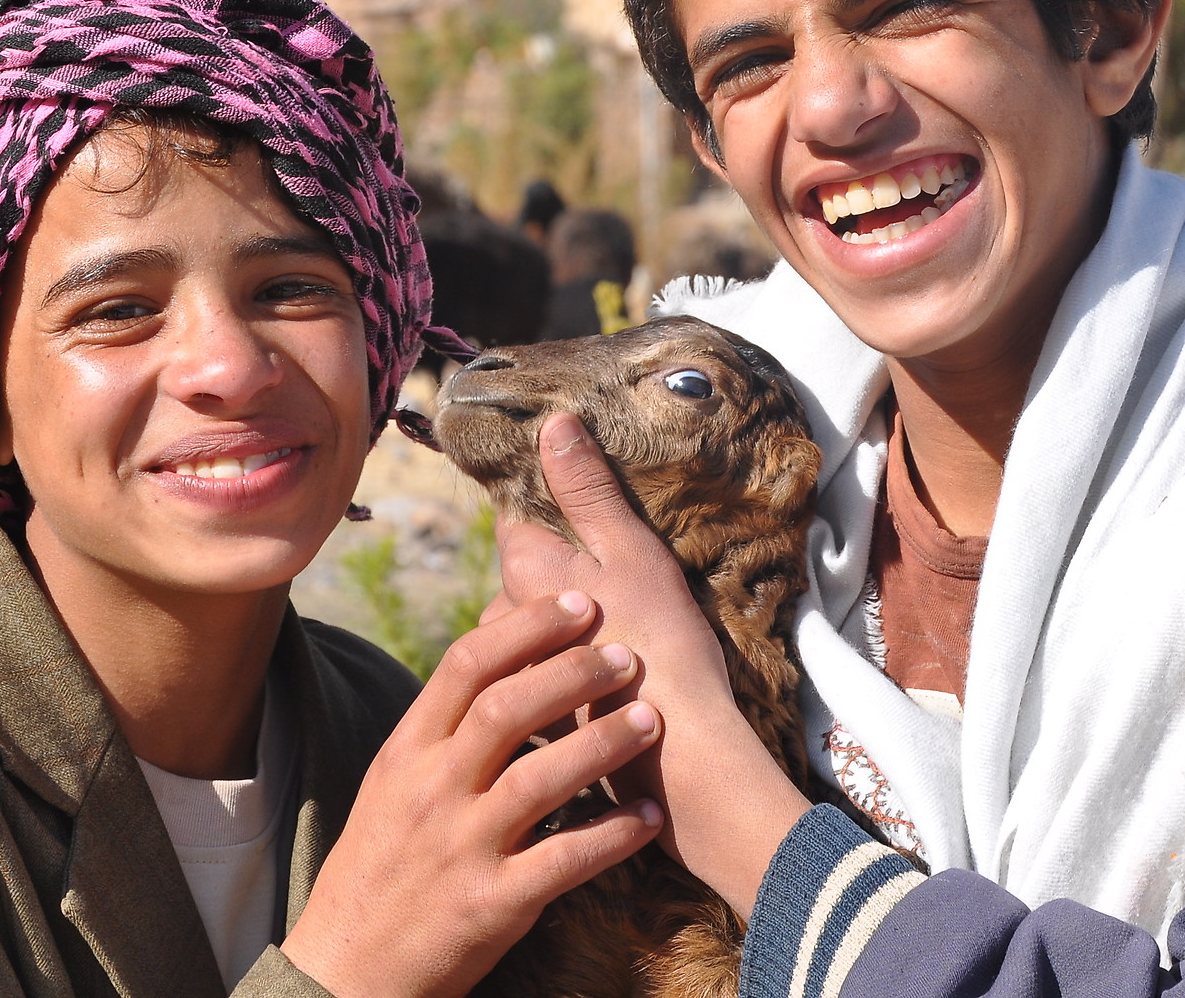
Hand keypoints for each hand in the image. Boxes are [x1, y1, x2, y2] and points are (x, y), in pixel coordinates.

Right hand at [279, 591, 664, 997]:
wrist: (347, 970)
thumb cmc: (381, 868)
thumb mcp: (392, 786)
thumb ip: (441, 732)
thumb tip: (499, 663)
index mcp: (406, 753)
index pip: (464, 665)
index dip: (526, 627)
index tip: (578, 603)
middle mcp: (431, 791)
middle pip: (506, 708)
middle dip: (572, 673)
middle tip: (626, 654)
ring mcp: (462, 848)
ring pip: (540, 779)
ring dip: (603, 745)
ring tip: (652, 720)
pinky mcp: (493, 905)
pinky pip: (565, 861)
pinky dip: (614, 835)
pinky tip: (651, 816)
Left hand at [498, 415, 810, 918]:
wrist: (681, 764)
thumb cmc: (662, 647)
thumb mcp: (631, 552)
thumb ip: (589, 489)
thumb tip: (553, 421)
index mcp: (520, 575)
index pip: (517, 522)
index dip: (550, 517)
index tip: (589, 525)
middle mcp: (503, 624)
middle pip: (520, 585)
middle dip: (555, 583)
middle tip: (614, 587)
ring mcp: (517, 679)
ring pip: (529, 637)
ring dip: (560, 636)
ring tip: (617, 637)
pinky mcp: (537, 726)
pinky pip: (542, 690)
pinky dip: (566, 685)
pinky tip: (606, 687)